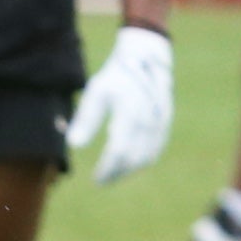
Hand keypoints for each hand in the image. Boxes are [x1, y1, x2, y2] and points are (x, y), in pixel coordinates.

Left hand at [65, 23, 173, 184]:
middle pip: (134, 158)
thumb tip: (74, 145)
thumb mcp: (96, 92)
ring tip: (111, 175)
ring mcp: (160, 121)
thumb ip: (86, 119)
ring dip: (129, 170)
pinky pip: (156, 149)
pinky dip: (141, 161)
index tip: (95, 179)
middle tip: (101, 181)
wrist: (146, 59)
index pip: (119, 150)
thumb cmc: (116, 77)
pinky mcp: (166, 123)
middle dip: (117, 173)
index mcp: (129, 111)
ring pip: (147, 157)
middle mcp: (148, 118)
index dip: (107, 168)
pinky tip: (126, 165)